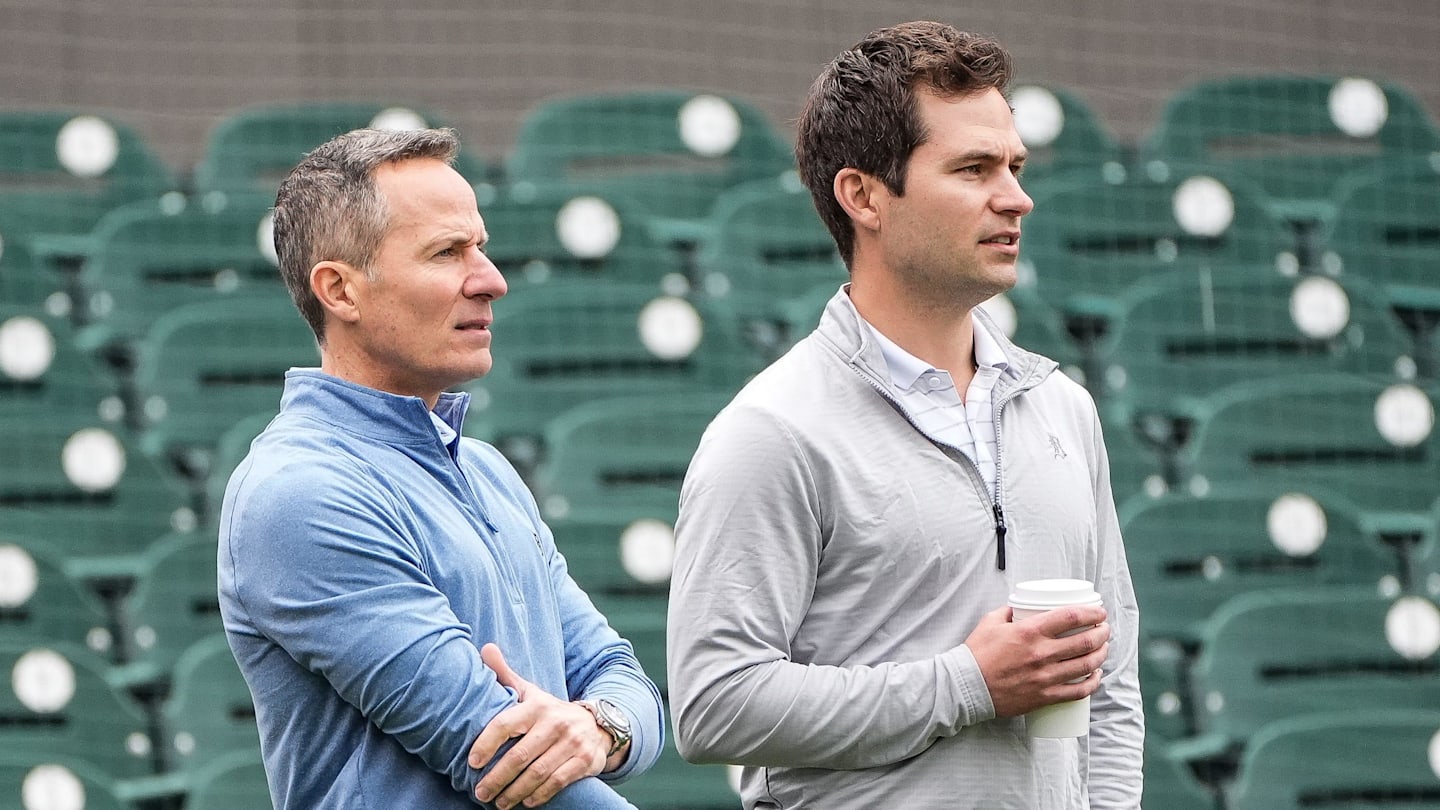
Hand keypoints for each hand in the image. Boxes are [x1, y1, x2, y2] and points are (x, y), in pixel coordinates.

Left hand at [469, 643, 610, 808]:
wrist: (597, 724)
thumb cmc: (551, 713)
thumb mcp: (531, 692)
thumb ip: (505, 675)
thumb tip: (485, 648)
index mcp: (537, 706)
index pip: (506, 724)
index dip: (486, 743)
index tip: (472, 762)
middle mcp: (555, 723)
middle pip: (519, 755)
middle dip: (497, 777)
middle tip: (480, 792)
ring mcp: (571, 743)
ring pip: (537, 773)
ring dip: (515, 792)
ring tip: (498, 802)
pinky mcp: (583, 761)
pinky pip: (557, 783)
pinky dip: (539, 796)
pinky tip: (525, 802)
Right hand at [965, 604, 1110, 718]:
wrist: (966, 686)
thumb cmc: (976, 654)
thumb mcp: (990, 622)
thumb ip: (1008, 612)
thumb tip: (1021, 607)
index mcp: (1029, 632)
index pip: (1071, 617)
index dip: (1091, 612)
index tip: (1099, 611)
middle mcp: (1041, 653)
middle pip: (1085, 641)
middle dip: (1102, 633)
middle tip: (1104, 629)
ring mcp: (1045, 677)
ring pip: (1086, 665)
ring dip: (1101, 655)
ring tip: (1103, 648)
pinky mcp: (1044, 696)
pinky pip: (1077, 691)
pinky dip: (1092, 683)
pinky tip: (1096, 676)